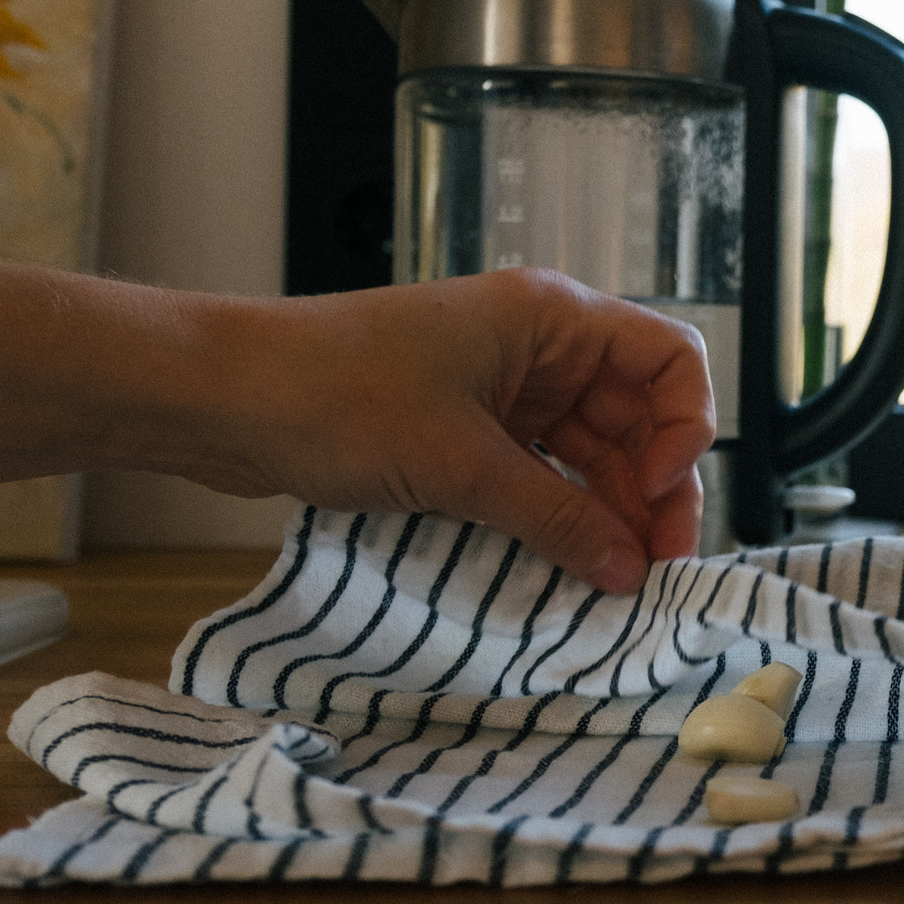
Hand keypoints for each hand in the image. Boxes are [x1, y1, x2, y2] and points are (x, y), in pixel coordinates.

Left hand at [196, 270, 714, 594]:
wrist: (220, 397)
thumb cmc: (335, 395)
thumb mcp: (460, 464)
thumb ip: (554, 517)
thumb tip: (625, 570)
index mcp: (552, 320)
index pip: (670, 361)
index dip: (683, 431)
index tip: (657, 498)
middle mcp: (538, 347)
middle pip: (636, 418)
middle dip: (652, 492)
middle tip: (651, 572)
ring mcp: (501, 389)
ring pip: (589, 453)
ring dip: (606, 513)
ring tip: (613, 584)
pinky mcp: (463, 430)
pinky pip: (538, 473)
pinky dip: (556, 516)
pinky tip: (565, 566)